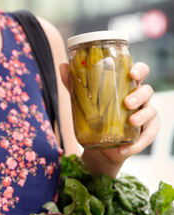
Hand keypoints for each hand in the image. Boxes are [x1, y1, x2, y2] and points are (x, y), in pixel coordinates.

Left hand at [60, 61, 159, 176]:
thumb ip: (74, 84)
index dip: (139, 70)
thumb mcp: (83, 101)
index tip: (132, 73)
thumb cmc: (95, 118)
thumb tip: (62, 65)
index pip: (139, 72)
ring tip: (131, 122)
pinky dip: (138, 144)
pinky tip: (124, 149)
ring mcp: (144, 116)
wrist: (99, 148)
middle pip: (148, 91)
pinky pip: (148, 136)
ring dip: (143, 116)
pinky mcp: (144, 134)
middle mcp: (139, 99)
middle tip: (127, 102)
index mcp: (126, 87)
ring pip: (152, 112)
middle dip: (140, 95)